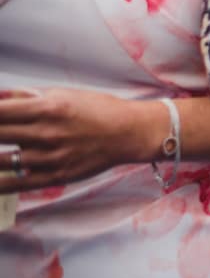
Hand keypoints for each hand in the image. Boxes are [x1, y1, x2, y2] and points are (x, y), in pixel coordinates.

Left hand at [0, 88, 161, 191]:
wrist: (129, 133)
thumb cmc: (99, 110)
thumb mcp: (65, 94)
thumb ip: (30, 96)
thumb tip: (2, 96)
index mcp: (47, 108)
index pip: (0, 112)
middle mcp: (46, 132)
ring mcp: (50, 156)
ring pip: (3, 160)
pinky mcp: (56, 176)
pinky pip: (18, 183)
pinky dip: (0, 183)